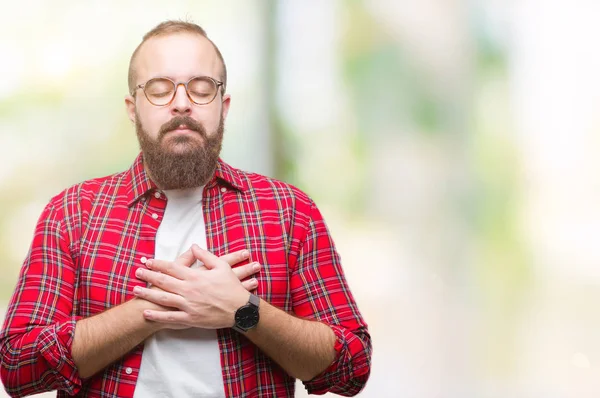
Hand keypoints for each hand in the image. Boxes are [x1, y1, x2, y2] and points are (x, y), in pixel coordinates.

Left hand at [133, 244, 257, 328]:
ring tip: (135, 290)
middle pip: (164, 281)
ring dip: (148, 294)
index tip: (147, 261)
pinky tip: (146, 313)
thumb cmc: (232, 287)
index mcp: (195, 276)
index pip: (172, 267)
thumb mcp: (222, 266)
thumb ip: (206, 256)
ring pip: (163, 299)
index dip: (158, 264)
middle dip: (148, 276)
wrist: (240, 309)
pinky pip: (171, 317)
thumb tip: (194, 246)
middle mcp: (189, 290)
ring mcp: (188, 305)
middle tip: (137, 272)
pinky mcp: (190, 318)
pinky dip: (157, 316)